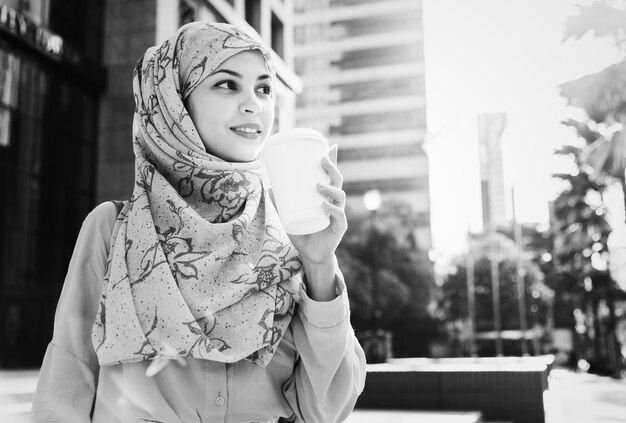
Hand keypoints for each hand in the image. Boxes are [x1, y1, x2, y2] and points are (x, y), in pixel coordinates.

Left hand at [286, 144, 346, 264]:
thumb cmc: (303, 232)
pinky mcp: (339, 227)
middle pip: (338, 181)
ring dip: (330, 188)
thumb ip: (281, 203)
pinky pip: (338, 215)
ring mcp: (338, 214)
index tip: (330, 146)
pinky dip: (332, 209)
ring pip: (340, 196)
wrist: (311, 255)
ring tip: (318, 186)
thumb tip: (269, 187)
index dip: (333, 161)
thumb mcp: (289, 216)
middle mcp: (334, 202)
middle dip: (332, 168)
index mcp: (326, 197)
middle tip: (321, 160)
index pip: (331, 176)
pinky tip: (324, 205)